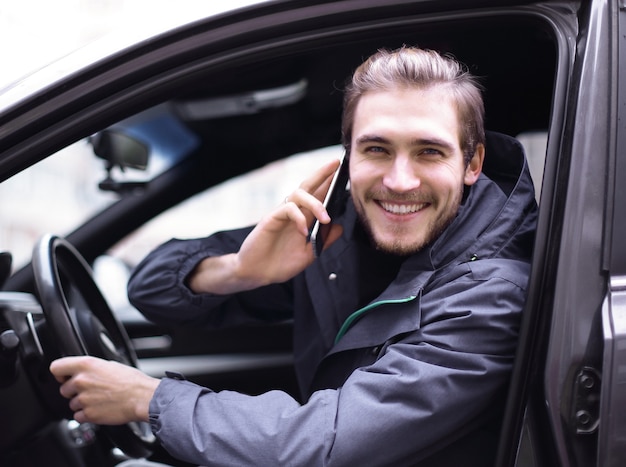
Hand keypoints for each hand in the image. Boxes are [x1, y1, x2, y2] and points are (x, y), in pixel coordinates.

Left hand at [49, 356, 159, 424]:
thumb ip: (93, 368)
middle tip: (90, 390)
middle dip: (74, 391)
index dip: (60, 373)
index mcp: (87, 365)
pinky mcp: (87, 414)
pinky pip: (78, 416)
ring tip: (99, 400)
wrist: (142, 397)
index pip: (56, 367)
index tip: (64, 377)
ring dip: (82, 404)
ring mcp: (83, 399)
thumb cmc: (132, 381)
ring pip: (72, 403)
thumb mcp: (111, 365)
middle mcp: (81, 381)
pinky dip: (86, 415)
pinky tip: (99, 409)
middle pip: (63, 388)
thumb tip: (86, 371)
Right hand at [188, 159, 343, 293]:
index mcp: (303, 217)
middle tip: (335, 164)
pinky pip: (288, 210)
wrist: (257, 273)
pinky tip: (304, 231)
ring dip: (315, 203)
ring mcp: (281, 214)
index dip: (328, 182)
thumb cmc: (280, 263)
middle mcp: (293, 211)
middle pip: (308, 186)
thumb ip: (324, 240)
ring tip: (325, 218)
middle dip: (322, 174)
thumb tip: (339, 227)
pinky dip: (299, 218)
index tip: (342, 171)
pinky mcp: (271, 218)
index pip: (317, 194)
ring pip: (299, 194)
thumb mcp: (309, 253)